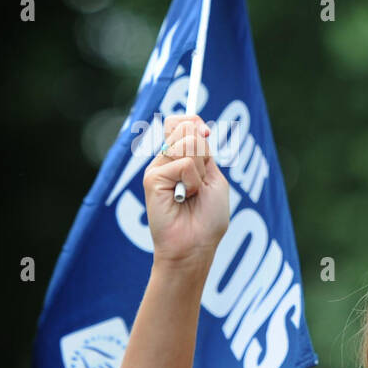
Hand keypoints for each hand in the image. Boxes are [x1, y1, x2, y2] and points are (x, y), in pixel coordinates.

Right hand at [143, 114, 228, 271]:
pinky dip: (192, 182)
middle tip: (201, 180)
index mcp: (183, 157)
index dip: (195, 122)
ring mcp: (158, 168)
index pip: (183, 123)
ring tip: (193, 192)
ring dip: (200, 172)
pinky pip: (183, 165)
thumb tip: (196, 124)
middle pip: (185, 128)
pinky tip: (183, 198)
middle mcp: (167, 159)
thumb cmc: (208, 217)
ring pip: (186, 144)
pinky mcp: (152, 178)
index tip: (207, 133)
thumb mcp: (215, 179)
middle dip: (203, 152)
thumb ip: (203, 152)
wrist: (195, 245)